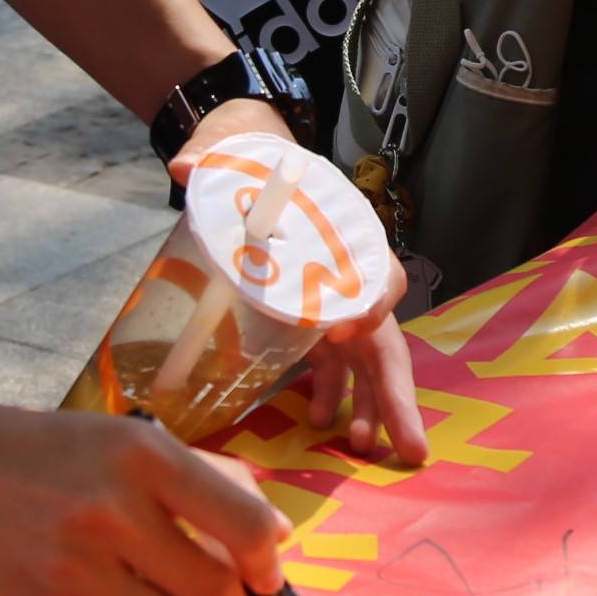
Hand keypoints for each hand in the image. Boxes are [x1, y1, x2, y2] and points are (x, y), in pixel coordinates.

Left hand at [169, 106, 424, 466]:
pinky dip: (331, 394)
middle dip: (398, 396)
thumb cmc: (250, 151)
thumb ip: (212, 154)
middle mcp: (347, 273)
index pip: (379, 274)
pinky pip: (332, 363)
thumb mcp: (232, 147)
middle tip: (410, 448)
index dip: (373, 307)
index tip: (345, 332)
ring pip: (365, 360)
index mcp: (341, 234)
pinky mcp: (307, 316)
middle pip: (385, 338)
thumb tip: (185, 167)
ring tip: (364, 448)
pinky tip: (317, 422)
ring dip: (370, 406)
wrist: (247, 150)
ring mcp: (330, 299)